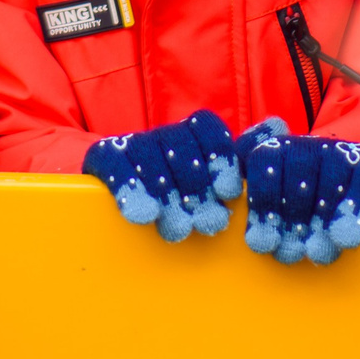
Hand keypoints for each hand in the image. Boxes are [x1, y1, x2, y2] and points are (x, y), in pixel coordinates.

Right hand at [82, 110, 240, 241]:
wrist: (111, 203)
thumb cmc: (173, 205)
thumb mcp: (202, 196)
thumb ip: (224, 185)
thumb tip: (256, 173)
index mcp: (189, 136)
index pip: (207, 128)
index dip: (220, 157)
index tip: (228, 192)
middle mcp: (162, 134)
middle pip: (181, 147)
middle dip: (198, 189)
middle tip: (209, 224)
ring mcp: (131, 142)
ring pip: (149, 157)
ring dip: (167, 196)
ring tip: (178, 230)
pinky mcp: (103, 154)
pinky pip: (116, 166)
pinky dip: (131, 190)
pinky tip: (142, 216)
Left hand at [236, 118, 359, 264]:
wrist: (346, 181)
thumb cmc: (296, 199)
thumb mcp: (266, 192)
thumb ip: (251, 202)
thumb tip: (256, 239)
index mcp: (275, 148)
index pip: (263, 164)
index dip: (262, 203)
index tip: (260, 241)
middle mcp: (307, 144)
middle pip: (297, 176)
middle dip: (291, 220)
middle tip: (288, 255)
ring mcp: (340, 150)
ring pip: (331, 183)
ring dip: (322, 222)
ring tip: (316, 253)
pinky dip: (355, 211)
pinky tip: (347, 239)